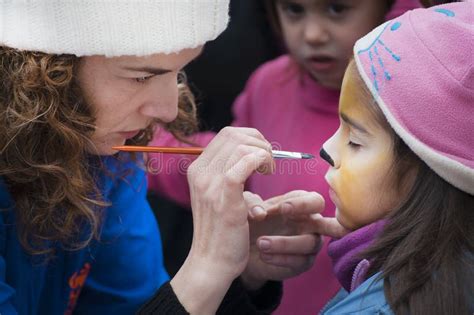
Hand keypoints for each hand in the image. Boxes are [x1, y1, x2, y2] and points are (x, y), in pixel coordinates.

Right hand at [170, 127, 274, 313]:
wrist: (212, 261)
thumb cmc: (221, 229)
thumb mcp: (218, 195)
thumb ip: (229, 172)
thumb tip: (253, 152)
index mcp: (197, 169)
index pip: (226, 134)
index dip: (250, 138)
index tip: (262, 155)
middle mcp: (200, 172)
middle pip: (234, 134)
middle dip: (259, 142)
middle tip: (269, 163)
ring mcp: (210, 184)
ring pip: (241, 146)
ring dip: (263, 153)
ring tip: (269, 170)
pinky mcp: (225, 198)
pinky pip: (244, 163)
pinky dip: (260, 161)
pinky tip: (266, 173)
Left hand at [240, 190, 326, 289]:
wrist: (244, 248)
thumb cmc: (252, 220)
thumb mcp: (248, 208)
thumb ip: (251, 204)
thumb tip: (259, 213)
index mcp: (302, 204)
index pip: (314, 201)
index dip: (302, 204)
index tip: (282, 209)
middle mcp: (312, 224)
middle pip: (330, 224)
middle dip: (325, 225)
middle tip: (300, 230)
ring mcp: (310, 245)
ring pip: (310, 244)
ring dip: (285, 243)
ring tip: (261, 243)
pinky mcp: (303, 263)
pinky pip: (299, 261)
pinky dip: (281, 258)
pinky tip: (264, 255)